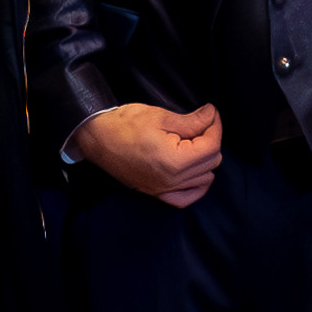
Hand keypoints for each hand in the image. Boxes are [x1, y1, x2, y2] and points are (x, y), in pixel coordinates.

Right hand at [80, 101, 222, 206]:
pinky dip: (196, 186)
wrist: (96, 138)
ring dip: (205, 159)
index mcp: (173, 160)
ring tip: (193, 142)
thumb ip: (191, 121)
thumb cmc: (123, 125)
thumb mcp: (160, 117)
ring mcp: (163, 190)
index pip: (211, 146)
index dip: (215, 126)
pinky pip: (186, 198)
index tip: (210, 113)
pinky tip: (196, 172)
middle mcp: (171, 180)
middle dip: (210, 139)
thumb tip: (211, 115)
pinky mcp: (156, 193)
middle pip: (211, 162)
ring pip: (204, 178)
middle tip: (200, 123)